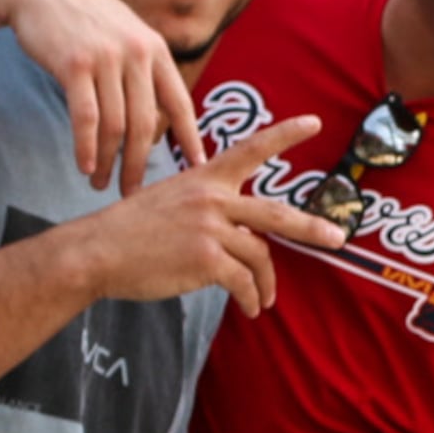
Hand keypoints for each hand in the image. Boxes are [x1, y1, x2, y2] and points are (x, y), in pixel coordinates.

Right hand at [5, 0, 204, 191]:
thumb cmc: (82, 18)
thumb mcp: (125, 32)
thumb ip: (143, 68)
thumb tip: (152, 120)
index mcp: (155, 49)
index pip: (180, 102)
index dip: (190, 138)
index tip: (198, 168)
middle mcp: (136, 53)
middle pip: (145, 124)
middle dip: (139, 164)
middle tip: (132, 192)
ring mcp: (106, 58)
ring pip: (115, 125)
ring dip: (108, 162)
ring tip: (101, 183)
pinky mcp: (75, 64)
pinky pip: (86, 117)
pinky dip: (86, 147)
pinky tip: (84, 166)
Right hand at [60, 114, 340, 312]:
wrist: (97, 252)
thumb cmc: (129, 232)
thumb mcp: (169, 202)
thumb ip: (208, 210)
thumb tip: (242, 237)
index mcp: (204, 178)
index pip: (250, 149)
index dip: (284, 135)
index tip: (315, 123)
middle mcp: (212, 198)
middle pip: (275, 214)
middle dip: (311, 228)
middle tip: (337, 239)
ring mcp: (211, 228)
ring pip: (258, 257)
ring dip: (266, 284)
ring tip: (264, 300)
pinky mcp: (206, 259)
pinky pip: (244, 282)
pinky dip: (251, 298)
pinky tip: (250, 309)